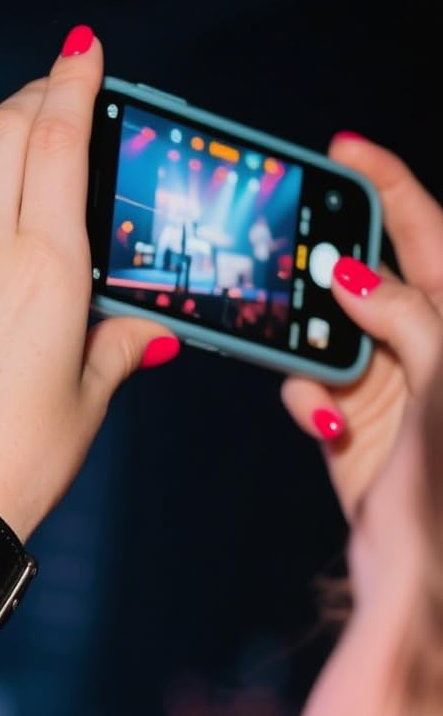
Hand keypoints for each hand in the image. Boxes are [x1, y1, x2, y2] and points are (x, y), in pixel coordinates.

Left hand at [0, 26, 178, 541]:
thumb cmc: (17, 460)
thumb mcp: (86, 400)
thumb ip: (118, 347)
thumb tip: (149, 331)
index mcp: (48, 273)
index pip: (60, 145)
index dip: (73, 86)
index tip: (85, 55)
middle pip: (8, 136)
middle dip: (36, 97)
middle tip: (59, 89)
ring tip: (15, 125)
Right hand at [281, 135, 442, 520]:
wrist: (419, 567)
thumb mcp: (442, 380)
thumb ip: (405, 314)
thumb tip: (349, 271)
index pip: (425, 233)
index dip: (387, 185)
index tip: (343, 149)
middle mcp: (419, 343)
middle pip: (363, 276)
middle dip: (323, 267)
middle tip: (288, 253)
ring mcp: (380, 381)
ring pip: (320, 332)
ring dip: (305, 345)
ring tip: (313, 367)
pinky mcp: (342, 417)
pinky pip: (303, 384)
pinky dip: (302, 397)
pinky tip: (321, 421)